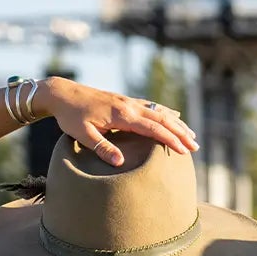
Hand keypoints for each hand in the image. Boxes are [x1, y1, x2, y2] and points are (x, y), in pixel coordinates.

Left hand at [33, 78, 197, 165]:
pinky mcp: (124, 101)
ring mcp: (128, 101)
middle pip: (162, 119)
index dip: (170, 139)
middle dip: (180, 133)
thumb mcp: (82, 134)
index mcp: (122, 115)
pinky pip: (151, 106)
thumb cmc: (70, 116)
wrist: (61, 93)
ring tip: (191, 135)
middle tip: (195, 147)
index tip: (184, 150)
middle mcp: (129, 106)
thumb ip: (102, 147)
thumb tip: (120, 162)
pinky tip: (173, 116)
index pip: (152, 128)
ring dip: (177, 123)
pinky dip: (165, 113)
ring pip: (159, 112)